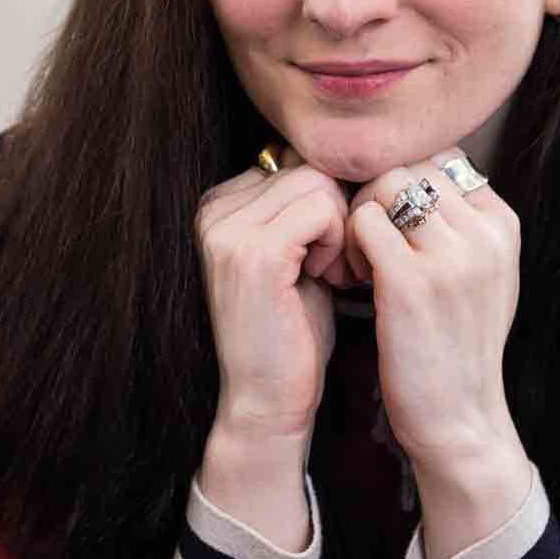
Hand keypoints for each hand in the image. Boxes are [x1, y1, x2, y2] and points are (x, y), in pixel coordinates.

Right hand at [195, 156, 350, 441]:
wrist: (267, 400)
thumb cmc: (291, 334)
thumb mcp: (297, 257)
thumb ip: (307, 209)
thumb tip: (346, 160)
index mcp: (219, 205)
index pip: (294, 159)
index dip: (327, 200)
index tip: (329, 251)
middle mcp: (214, 210)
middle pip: (308, 164)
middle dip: (338, 211)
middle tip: (339, 264)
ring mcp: (227, 230)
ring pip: (318, 181)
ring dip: (341, 226)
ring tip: (334, 272)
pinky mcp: (254, 253)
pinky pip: (321, 208)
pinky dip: (338, 240)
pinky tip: (330, 277)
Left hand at [342, 156, 522, 467]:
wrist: (459, 419)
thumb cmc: (457, 347)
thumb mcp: (482, 276)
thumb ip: (461, 224)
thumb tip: (417, 173)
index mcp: (503, 225)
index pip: (443, 159)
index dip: (404, 182)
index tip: (391, 224)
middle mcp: (485, 233)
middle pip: (412, 163)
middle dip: (377, 193)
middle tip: (364, 240)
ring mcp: (452, 256)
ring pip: (386, 184)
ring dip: (359, 213)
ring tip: (359, 260)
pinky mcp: (411, 282)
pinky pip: (362, 221)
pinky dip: (346, 242)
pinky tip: (351, 277)